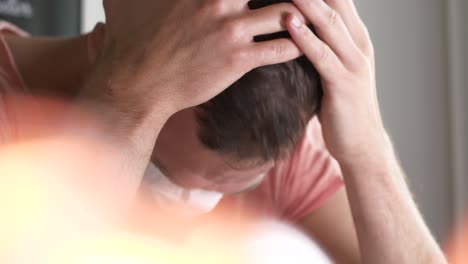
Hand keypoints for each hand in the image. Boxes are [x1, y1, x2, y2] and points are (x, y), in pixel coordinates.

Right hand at [92, 0, 305, 118]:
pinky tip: (304, 46)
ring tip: (313, 18)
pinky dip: (298, 47)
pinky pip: (281, 50)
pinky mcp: (237, 61)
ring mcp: (230, 30)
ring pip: (286, 13)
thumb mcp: (127, 0)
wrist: (135, 84)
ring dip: (303, 15)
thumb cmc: (130, 41)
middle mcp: (219, 1)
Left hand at [285, 0, 388, 163]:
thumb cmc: (341, 105)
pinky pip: (322, 56)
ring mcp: (354, 64)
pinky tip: (290, 23)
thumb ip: (321, 48)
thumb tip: (294, 32)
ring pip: (329, 24)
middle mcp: (359, 45)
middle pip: (335, 4)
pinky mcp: (344, 84)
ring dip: (307, 3)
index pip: (338, 1)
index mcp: (355, 38)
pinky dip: (306, 38)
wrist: (360, 143)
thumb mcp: (333, 70)